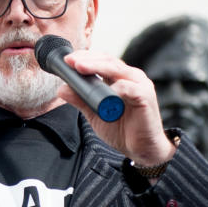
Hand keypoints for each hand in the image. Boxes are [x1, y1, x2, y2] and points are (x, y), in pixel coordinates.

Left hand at [55, 50, 174, 165]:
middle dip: (88, 59)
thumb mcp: (95, 114)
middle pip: (108, 61)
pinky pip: (130, 88)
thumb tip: (61, 89)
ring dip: (98, 67)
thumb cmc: (122, 130)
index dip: (85, 57)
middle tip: (70, 61)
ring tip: (80, 68)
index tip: (66, 60)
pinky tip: (105, 89)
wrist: (142, 149)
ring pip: (117, 70)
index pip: (101, 60)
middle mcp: (130, 77)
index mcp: (119, 78)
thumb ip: (81, 100)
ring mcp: (140, 85)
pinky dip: (117, 88)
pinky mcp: (145, 97)